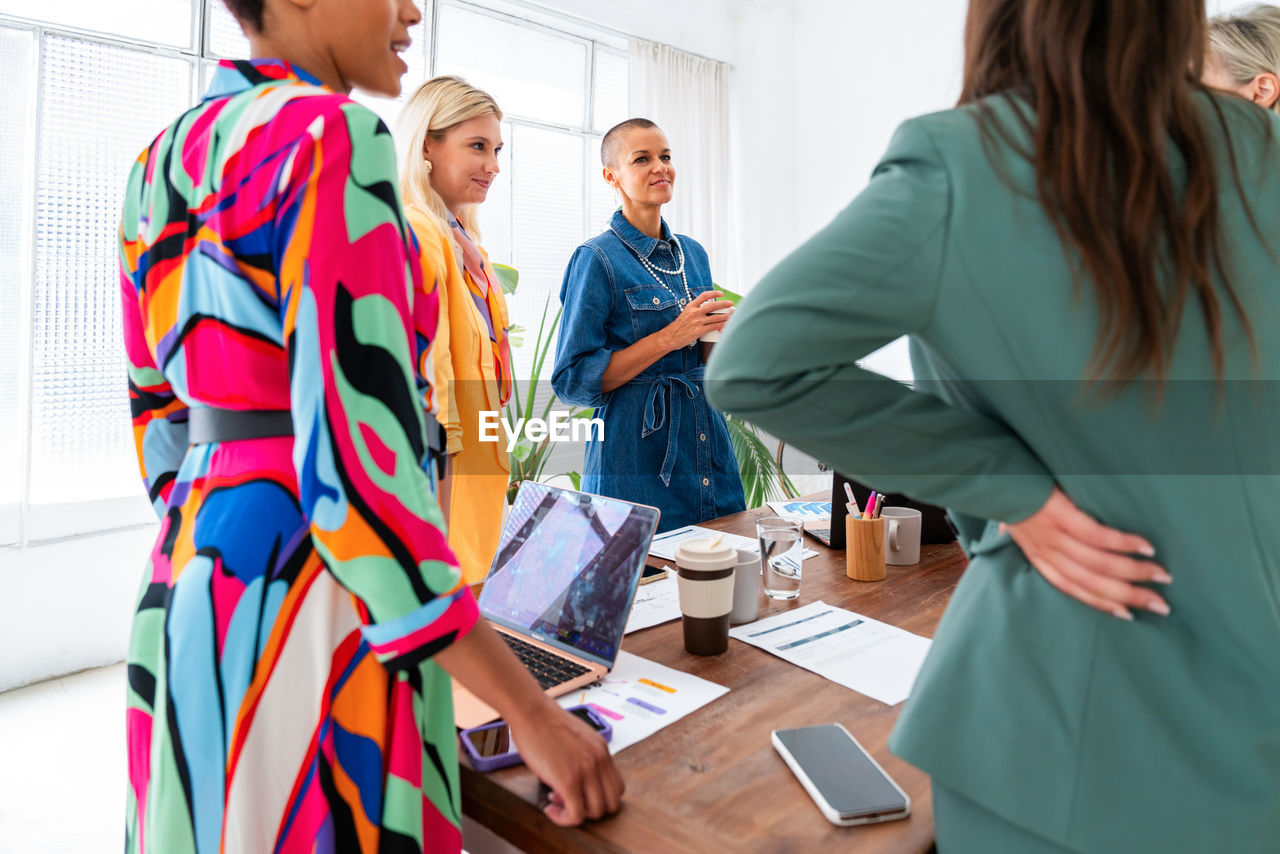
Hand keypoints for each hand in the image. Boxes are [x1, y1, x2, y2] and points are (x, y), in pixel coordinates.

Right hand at [507, 700, 624, 825]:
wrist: (531, 712)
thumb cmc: (545, 723)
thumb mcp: (577, 738)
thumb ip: (584, 756)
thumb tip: (578, 778)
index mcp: (602, 751)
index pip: (617, 788)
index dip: (598, 797)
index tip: (579, 793)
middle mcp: (599, 761)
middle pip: (611, 804)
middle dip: (590, 808)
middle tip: (569, 800)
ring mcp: (586, 772)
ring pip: (596, 813)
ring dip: (576, 814)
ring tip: (556, 801)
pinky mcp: (569, 781)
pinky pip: (575, 816)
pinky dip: (562, 819)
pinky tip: (549, 808)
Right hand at [659, 290, 733, 350]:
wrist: (671, 337)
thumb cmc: (679, 326)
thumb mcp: (685, 313)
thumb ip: (695, 310)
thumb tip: (707, 308)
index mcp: (691, 306)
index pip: (704, 296)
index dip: (714, 293)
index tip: (721, 293)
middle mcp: (695, 312)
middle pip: (713, 305)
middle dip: (724, 304)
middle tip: (731, 304)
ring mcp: (698, 321)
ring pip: (716, 317)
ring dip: (726, 316)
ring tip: (732, 315)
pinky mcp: (700, 330)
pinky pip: (714, 326)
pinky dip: (721, 325)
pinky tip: (726, 325)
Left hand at [1001, 488, 1170, 620]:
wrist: (994, 477)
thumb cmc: (1010, 499)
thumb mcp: (1016, 526)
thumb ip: (1031, 537)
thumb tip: (1032, 540)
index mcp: (1038, 558)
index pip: (1073, 590)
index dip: (1102, 604)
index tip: (1129, 615)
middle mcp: (1048, 552)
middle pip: (1092, 583)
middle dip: (1130, 596)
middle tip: (1161, 605)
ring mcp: (1054, 535)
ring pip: (1099, 564)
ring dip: (1134, 572)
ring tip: (1161, 576)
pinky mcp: (1062, 515)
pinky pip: (1098, 537)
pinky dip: (1124, 544)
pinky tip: (1145, 548)